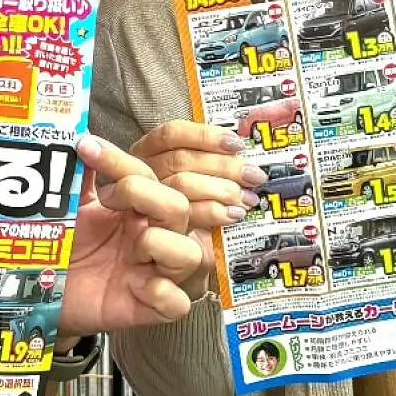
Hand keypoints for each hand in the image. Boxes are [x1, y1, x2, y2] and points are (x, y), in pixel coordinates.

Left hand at [59, 135, 204, 338]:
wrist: (42, 292)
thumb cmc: (63, 246)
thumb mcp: (69, 207)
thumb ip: (77, 176)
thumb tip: (74, 135)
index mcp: (136, 207)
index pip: (145, 172)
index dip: (119, 160)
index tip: (86, 148)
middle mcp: (152, 236)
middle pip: (180, 206)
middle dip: (146, 195)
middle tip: (109, 202)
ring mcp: (154, 273)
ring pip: (193, 254)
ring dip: (161, 244)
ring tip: (132, 249)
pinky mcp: (150, 308)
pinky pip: (178, 302)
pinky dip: (162, 293)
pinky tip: (136, 286)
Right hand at [128, 120, 263, 231]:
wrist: (184, 260)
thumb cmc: (195, 213)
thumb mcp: (201, 181)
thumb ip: (212, 162)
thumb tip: (241, 149)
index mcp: (148, 153)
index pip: (171, 135)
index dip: (204, 135)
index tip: (236, 144)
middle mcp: (142, 174)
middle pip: (180, 159)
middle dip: (224, 165)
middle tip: (254, 175)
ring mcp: (146, 202)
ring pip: (182, 184)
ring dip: (221, 188)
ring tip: (247, 198)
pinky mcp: (156, 230)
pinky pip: (185, 213)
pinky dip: (214, 211)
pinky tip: (234, 214)